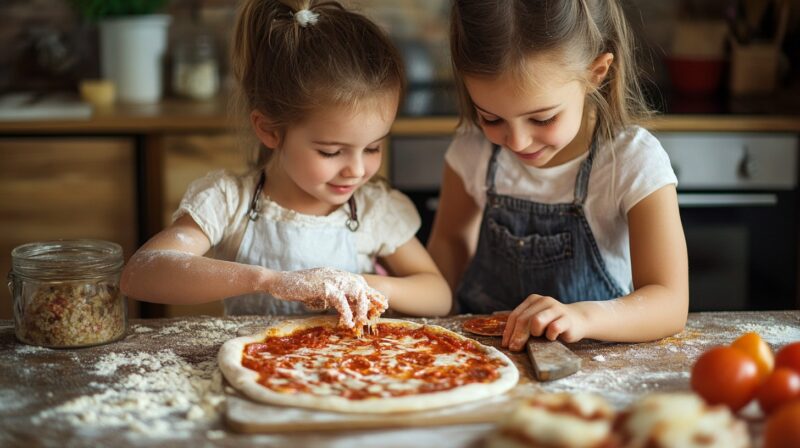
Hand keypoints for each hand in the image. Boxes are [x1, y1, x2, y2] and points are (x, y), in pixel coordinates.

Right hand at [268, 267, 387, 328]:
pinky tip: (347, 322)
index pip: (358, 282)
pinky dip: (346, 312)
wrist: (278, 282)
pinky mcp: (324, 286)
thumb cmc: (296, 288)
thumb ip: (331, 297)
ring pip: (355, 292)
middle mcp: (336, 274)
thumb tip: (344, 309)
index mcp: (336, 274)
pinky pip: (340, 300)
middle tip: (382, 310)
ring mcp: (331, 279)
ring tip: (364, 321)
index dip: (370, 293)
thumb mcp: (317, 292)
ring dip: (362, 307)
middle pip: (361, 285)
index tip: (381, 303)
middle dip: (373, 298)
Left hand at [501, 294, 587, 350]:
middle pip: (523, 320)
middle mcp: (543, 301)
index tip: (506, 345)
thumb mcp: (537, 321)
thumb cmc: (553, 323)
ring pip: (536, 321)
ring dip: (534, 333)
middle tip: (515, 349)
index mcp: (533, 300)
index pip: (515, 316)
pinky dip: (550, 336)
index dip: (509, 332)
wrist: (579, 320)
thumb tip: (508, 343)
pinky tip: (552, 338)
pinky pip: (553, 328)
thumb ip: (524, 326)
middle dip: (517, 336)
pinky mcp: (566, 318)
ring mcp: (556, 308)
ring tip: (539, 337)